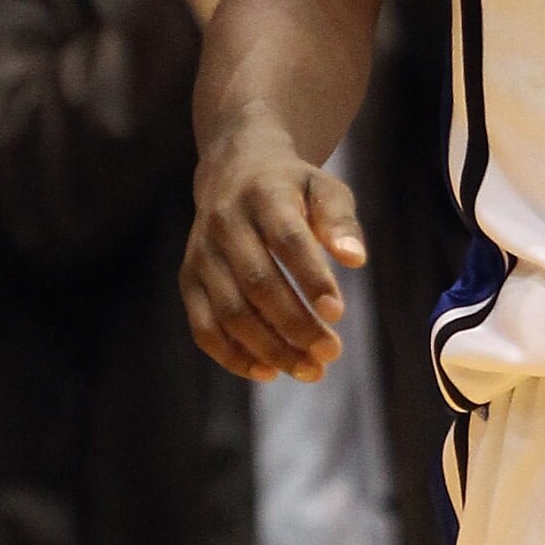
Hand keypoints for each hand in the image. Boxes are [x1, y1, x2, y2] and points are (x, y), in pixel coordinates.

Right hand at [184, 119, 368, 382]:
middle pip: (258, 283)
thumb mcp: (324, 188)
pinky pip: (204, 327)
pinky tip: (268, 372)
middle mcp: (224, 223)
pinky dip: (233, 356)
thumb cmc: (293, 189)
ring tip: (310, 370)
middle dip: (296, 324)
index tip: (338, 314)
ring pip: (230, 311)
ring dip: (270, 348)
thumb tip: (356, 259)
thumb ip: (340, 221)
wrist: (233, 172)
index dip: (311, 278)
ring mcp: (201, 254)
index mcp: (262, 195)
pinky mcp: (188, 279)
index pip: (286, 240)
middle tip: (332, 352)